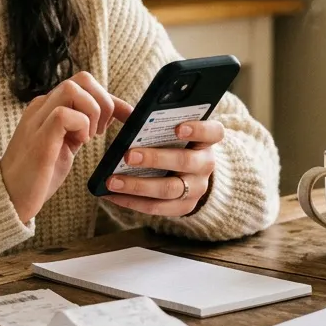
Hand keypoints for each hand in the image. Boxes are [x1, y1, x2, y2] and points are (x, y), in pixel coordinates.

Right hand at [0, 71, 132, 223]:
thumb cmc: (38, 175)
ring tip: (88, 137)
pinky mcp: (39, 137)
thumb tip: (109, 116)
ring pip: (73, 88)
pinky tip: (78, 143)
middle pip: (82, 78)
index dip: (111, 98)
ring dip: (92, 112)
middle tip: (102, 130)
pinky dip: (80, 126)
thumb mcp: (66, 145)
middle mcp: (41, 106)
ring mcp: (38, 119)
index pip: (84, 85)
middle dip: (103, 101)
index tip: (128, 117)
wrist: (9, 197)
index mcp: (47, 107)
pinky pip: (64, 114)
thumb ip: (80, 128)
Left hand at [103, 120, 223, 216]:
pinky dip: (131, 202)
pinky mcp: (184, 207)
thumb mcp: (171, 130)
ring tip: (112, 181)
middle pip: (185, 162)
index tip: (177, 128)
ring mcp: (196, 188)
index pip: (213, 132)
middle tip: (128, 155)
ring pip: (169, 189)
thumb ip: (156, 121)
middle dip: (155, 159)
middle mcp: (206, 165)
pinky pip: (157, 208)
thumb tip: (129, 117)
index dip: (198, 129)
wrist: (188, 173)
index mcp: (205, 140)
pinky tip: (111, 195)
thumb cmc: (172, 143)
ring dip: (137, 186)